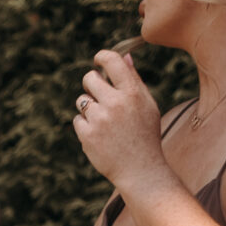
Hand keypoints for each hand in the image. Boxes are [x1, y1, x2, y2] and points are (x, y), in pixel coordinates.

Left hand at [72, 50, 164, 189]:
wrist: (140, 170)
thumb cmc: (145, 135)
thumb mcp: (147, 106)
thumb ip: (134, 80)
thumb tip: (124, 56)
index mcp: (133, 92)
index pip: (112, 61)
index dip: (101, 57)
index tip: (98, 60)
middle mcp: (115, 103)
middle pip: (89, 79)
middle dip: (91, 84)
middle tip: (100, 96)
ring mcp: (100, 119)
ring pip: (82, 100)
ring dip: (89, 108)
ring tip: (105, 122)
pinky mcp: (87, 135)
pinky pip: (77, 120)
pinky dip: (85, 126)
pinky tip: (100, 136)